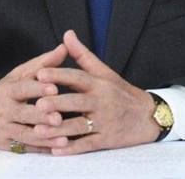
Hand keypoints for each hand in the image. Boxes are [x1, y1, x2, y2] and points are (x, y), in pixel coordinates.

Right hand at [0, 42, 69, 152]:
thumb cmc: (6, 91)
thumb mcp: (20, 74)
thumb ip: (43, 63)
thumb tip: (64, 47)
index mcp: (8, 89)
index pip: (23, 89)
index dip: (38, 89)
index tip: (54, 89)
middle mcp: (4, 109)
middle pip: (24, 113)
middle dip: (42, 116)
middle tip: (59, 118)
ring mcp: (3, 129)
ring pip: (25, 134)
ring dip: (44, 137)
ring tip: (63, 137)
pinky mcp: (5, 145)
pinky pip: (24, 148)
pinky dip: (41, 148)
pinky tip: (56, 148)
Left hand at [33, 30, 160, 154]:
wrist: (147, 116)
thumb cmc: (120, 92)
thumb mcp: (104, 71)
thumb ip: (82, 55)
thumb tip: (67, 34)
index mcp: (99, 83)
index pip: (77, 77)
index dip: (59, 75)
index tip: (40, 73)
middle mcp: (102, 101)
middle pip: (77, 102)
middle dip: (57, 104)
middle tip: (37, 105)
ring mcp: (104, 122)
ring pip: (79, 126)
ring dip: (58, 130)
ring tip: (38, 131)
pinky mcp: (106, 140)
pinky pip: (87, 145)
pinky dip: (72, 148)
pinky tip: (56, 150)